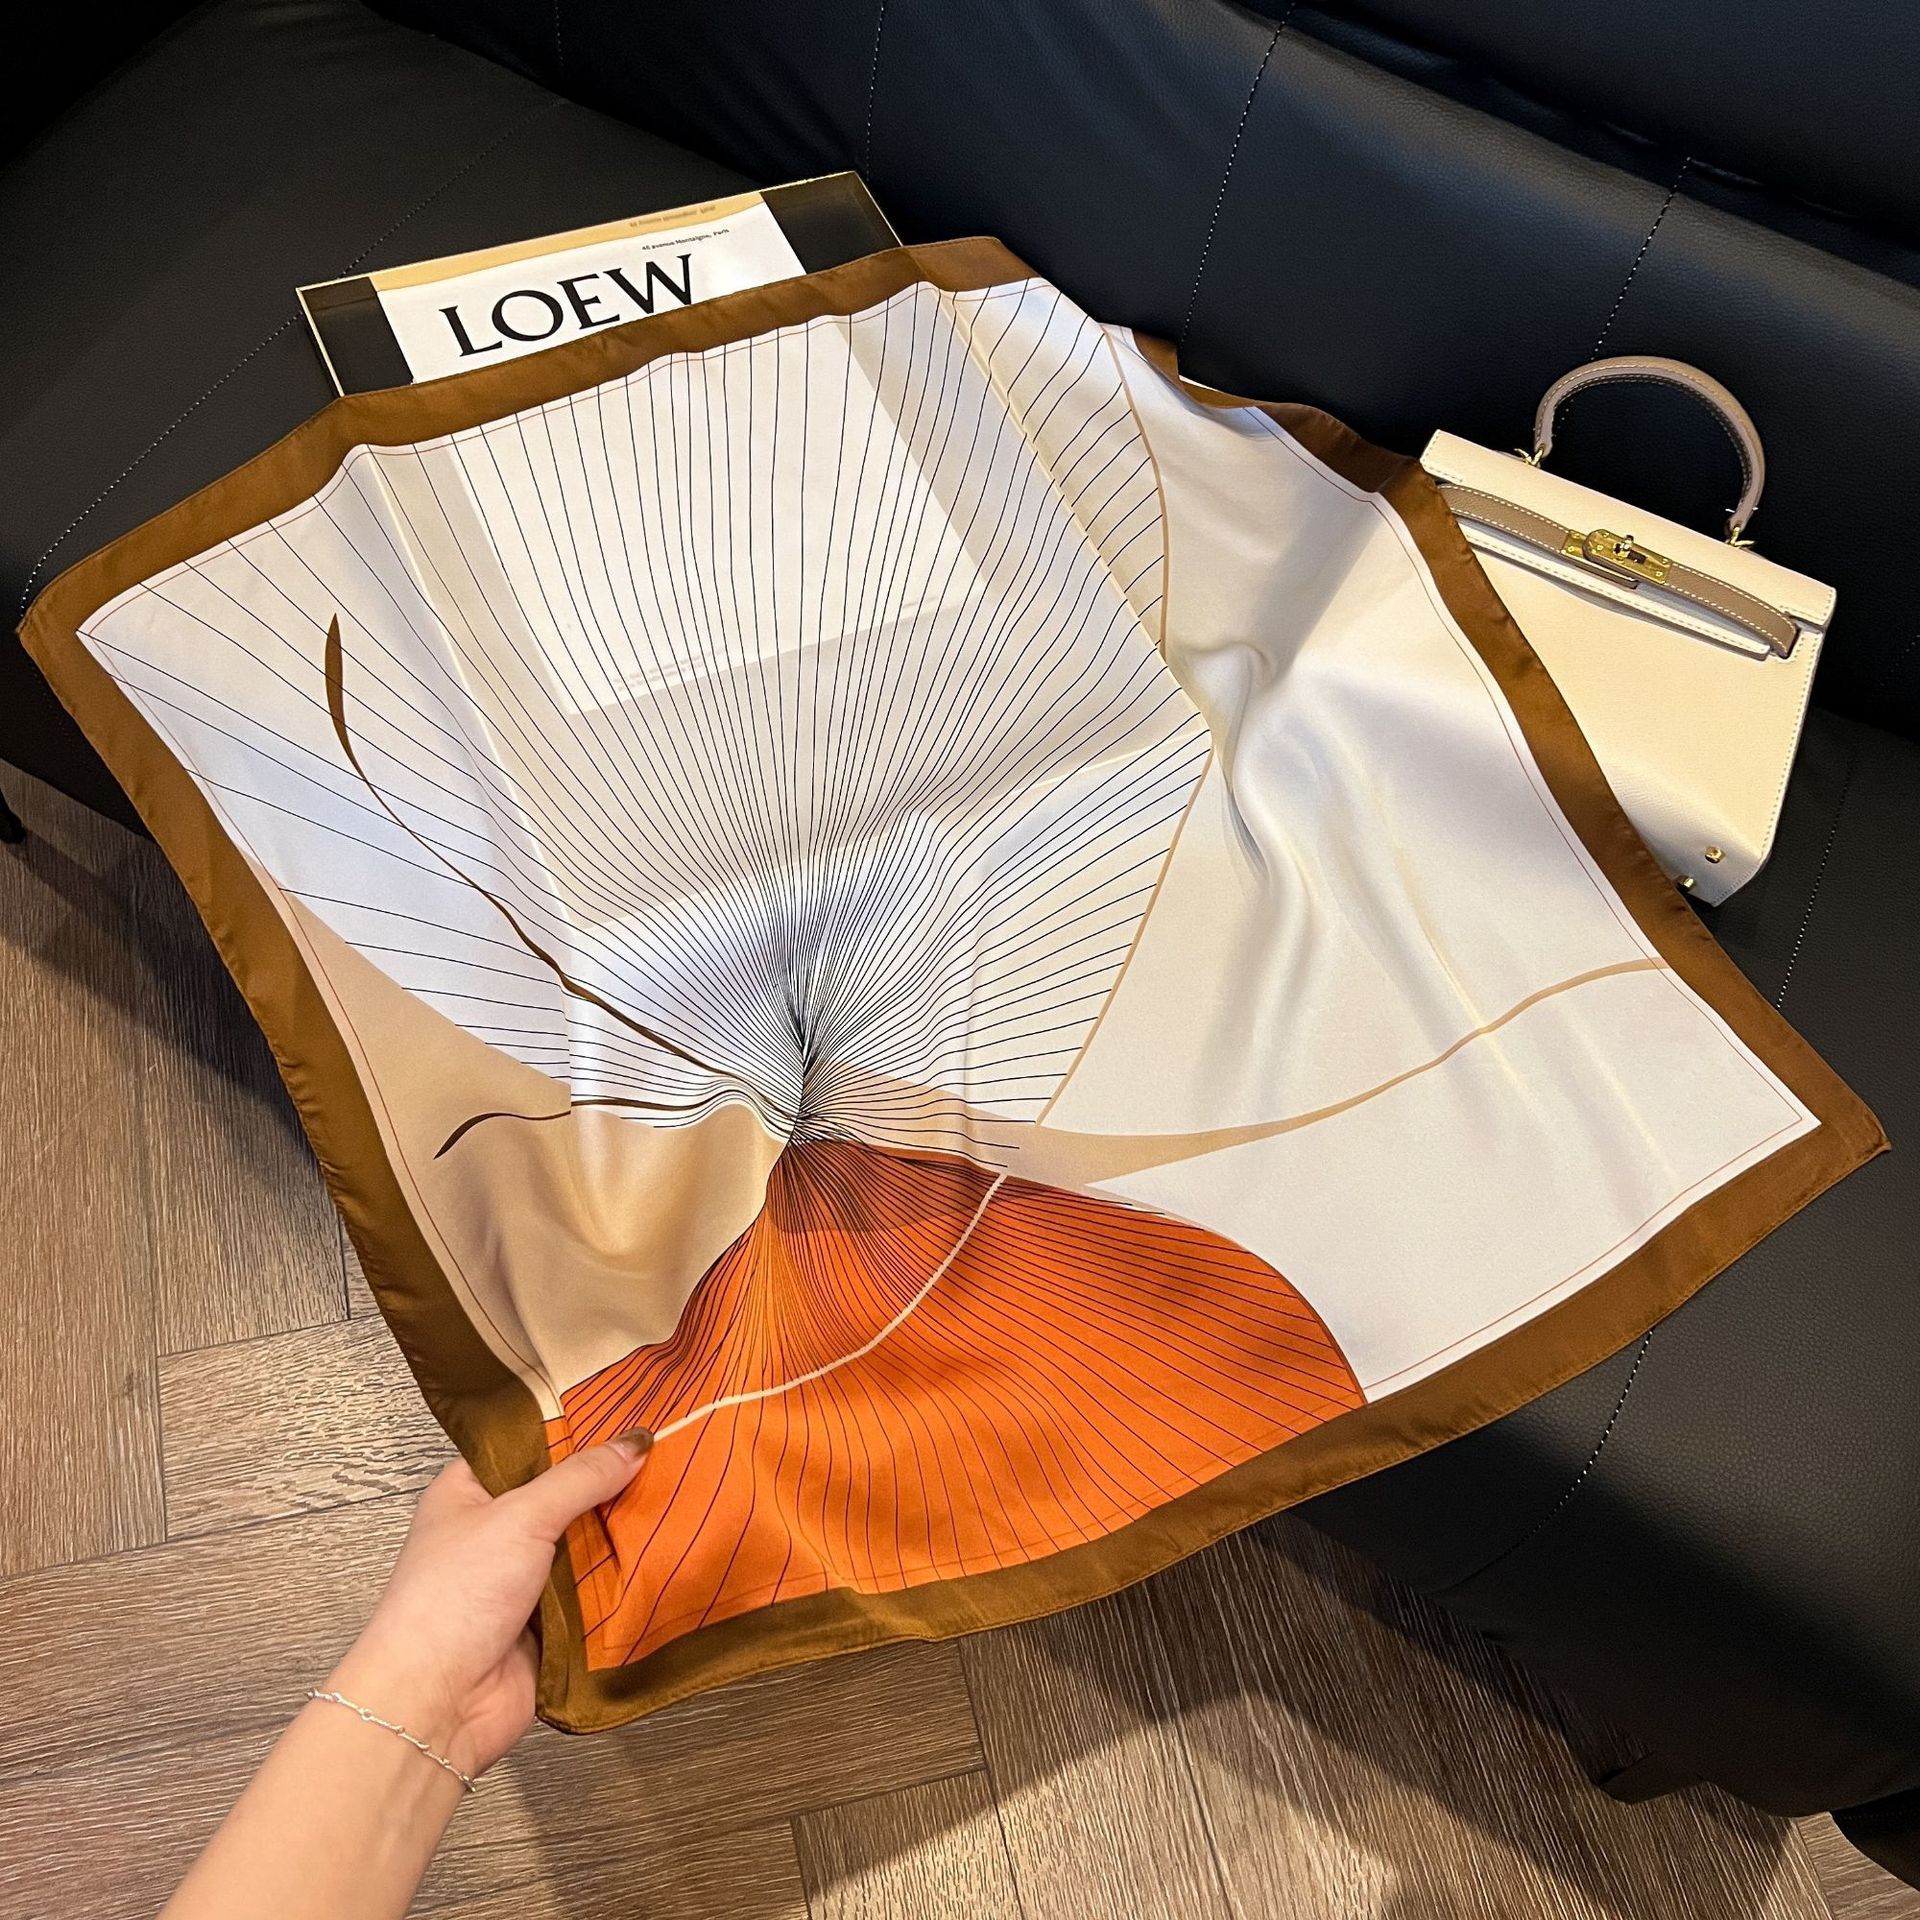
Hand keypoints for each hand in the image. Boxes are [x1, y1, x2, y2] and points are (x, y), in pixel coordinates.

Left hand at [325, 1433, 650, 1779]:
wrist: (439, 1704)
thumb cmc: (452, 1600)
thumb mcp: (520, 1517)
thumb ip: (581, 1478)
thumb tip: (635, 1442)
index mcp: (471, 1492)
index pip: (531, 1445)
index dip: (577, 1429)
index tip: (631, 1409)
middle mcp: (496, 1532)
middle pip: (567, 1495)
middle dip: (612, 1483)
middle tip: (671, 1450)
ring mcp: (524, 1580)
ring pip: (588, 1544)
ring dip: (623, 1534)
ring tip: (682, 1496)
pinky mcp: (551, 1623)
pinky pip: (598, 1592)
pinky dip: (625, 1582)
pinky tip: (667, 1554)